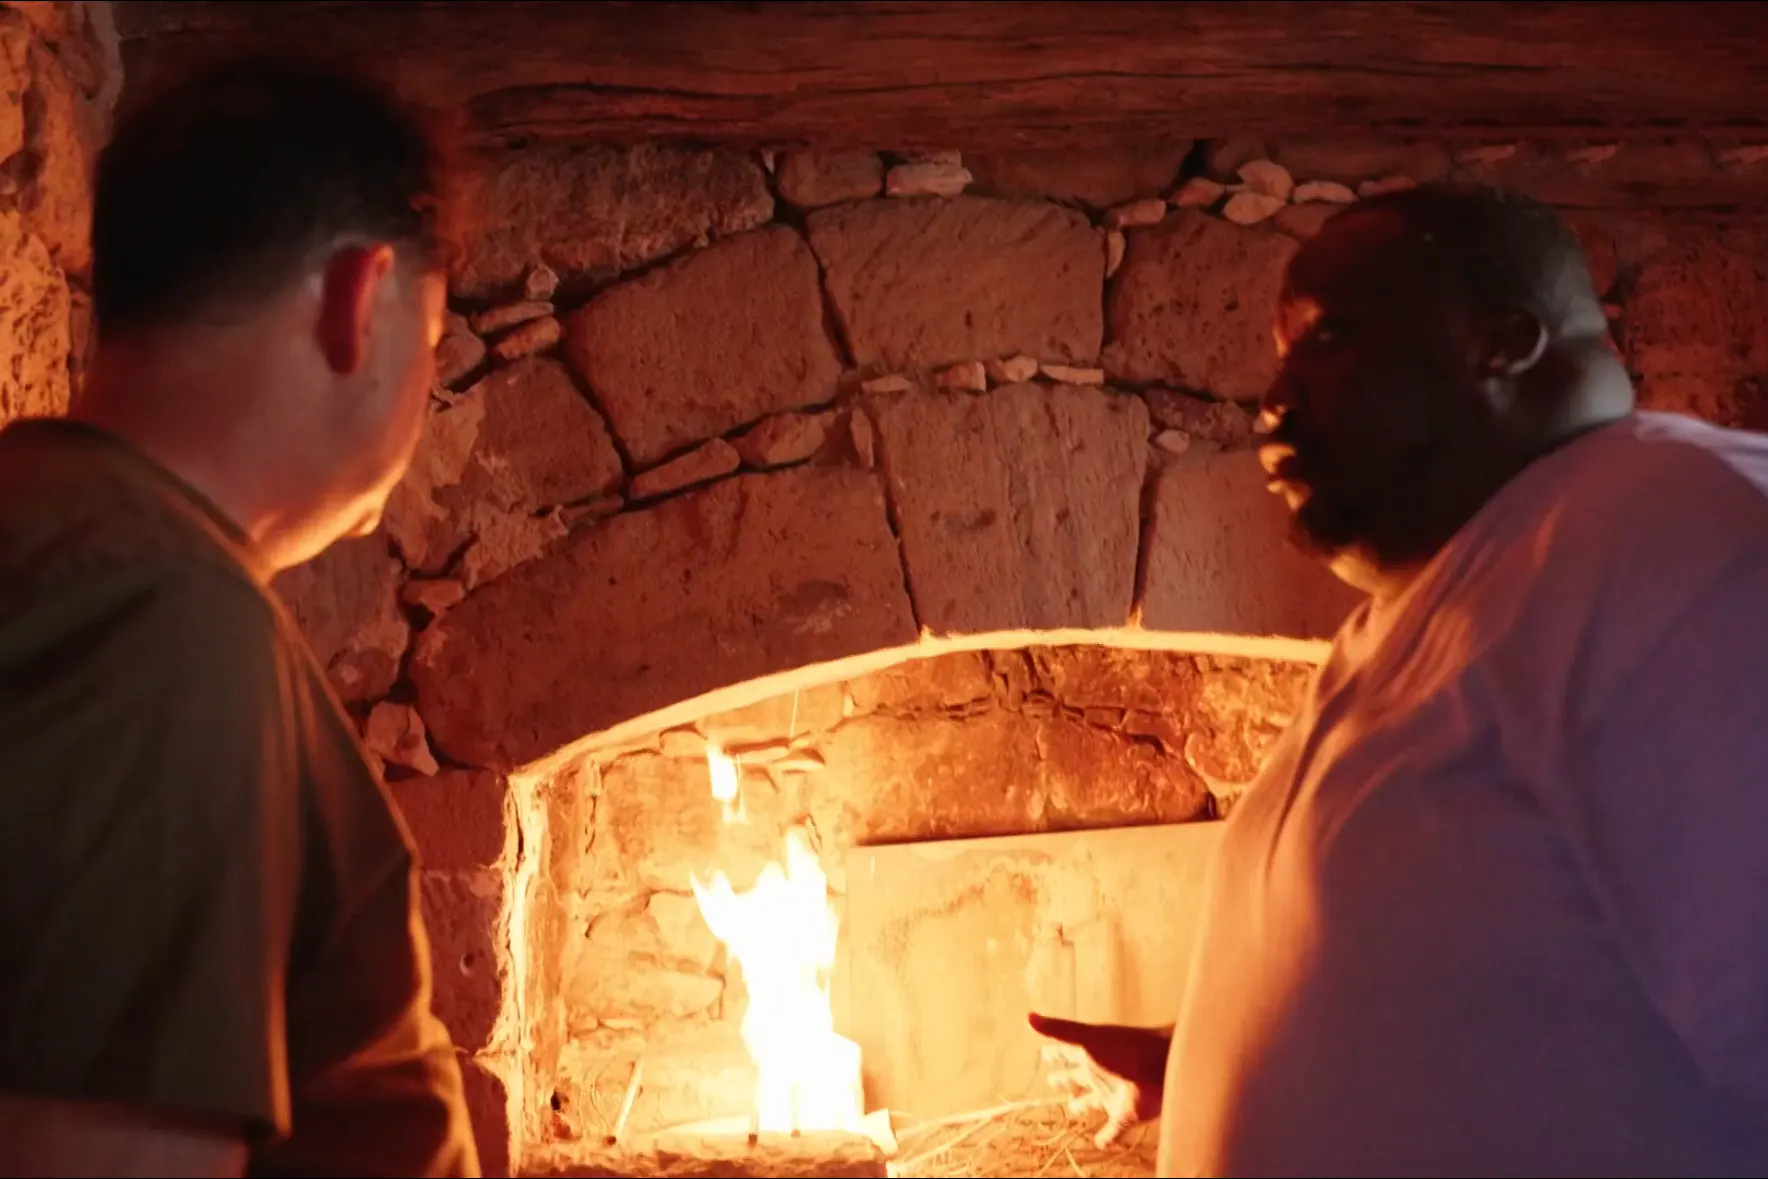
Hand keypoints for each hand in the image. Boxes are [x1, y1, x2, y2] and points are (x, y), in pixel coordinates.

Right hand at [1029, 1012, 1170, 1147]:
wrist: (1162, 1065)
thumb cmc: (1125, 1047)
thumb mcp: (1087, 1037)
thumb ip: (1060, 1029)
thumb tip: (1028, 1017)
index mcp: (1090, 1054)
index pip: (1067, 1052)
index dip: (1054, 1052)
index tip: (1043, 1053)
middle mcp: (1101, 1074)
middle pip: (1079, 1077)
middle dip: (1066, 1078)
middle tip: (1052, 1081)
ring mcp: (1113, 1094)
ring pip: (1093, 1101)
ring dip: (1084, 1104)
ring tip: (1074, 1108)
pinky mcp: (1126, 1115)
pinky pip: (1113, 1130)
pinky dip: (1107, 1137)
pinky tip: (1100, 1143)